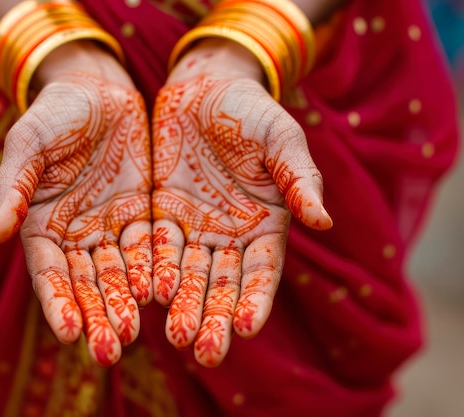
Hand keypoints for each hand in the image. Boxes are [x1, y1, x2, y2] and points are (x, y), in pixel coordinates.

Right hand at [0, 43, 151, 366]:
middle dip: (95, 316)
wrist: (96, 90)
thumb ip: (13, 187)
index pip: (48, 272)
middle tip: (107, 352)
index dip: (57, 302)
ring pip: (117, 274)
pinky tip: (159, 293)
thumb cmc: (54, 114)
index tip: (69, 332)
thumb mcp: (28, 144)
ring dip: (123, 304)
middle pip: (85, 283)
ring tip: (132, 335)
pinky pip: (148, 247)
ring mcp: (109, 226)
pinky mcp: (141, 213)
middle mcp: (74, 234)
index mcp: (40, 224)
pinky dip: (151, 271)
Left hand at [152, 40, 331, 366]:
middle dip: (215, 317)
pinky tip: (145, 295)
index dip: (256, 298)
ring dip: (182, 305)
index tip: (246, 327)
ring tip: (175, 337)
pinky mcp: (161, 214)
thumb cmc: (251, 110)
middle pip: (222, 284)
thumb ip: (300, 177)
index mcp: (265, 224)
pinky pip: (155, 248)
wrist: (205, 87)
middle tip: (206, 352)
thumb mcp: (281, 138)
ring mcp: (194, 227)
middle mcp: (229, 235)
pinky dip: (152, 271)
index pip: (261, 271)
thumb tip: (324, 220)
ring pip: (188, 274)